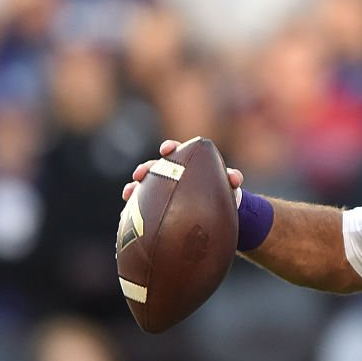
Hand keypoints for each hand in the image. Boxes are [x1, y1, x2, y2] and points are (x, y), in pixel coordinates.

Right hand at [122, 139, 243, 205]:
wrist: (218, 211)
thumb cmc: (223, 191)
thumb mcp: (229, 184)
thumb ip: (233, 178)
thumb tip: (234, 178)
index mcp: (186, 163)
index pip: (175, 151)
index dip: (169, 148)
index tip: (165, 150)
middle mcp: (171, 174)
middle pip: (154, 167)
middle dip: (146, 168)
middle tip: (140, 174)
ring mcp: (162, 189)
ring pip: (144, 186)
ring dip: (134, 187)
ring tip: (129, 193)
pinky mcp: (157, 206)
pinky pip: (142, 206)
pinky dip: (134, 207)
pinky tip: (126, 213)